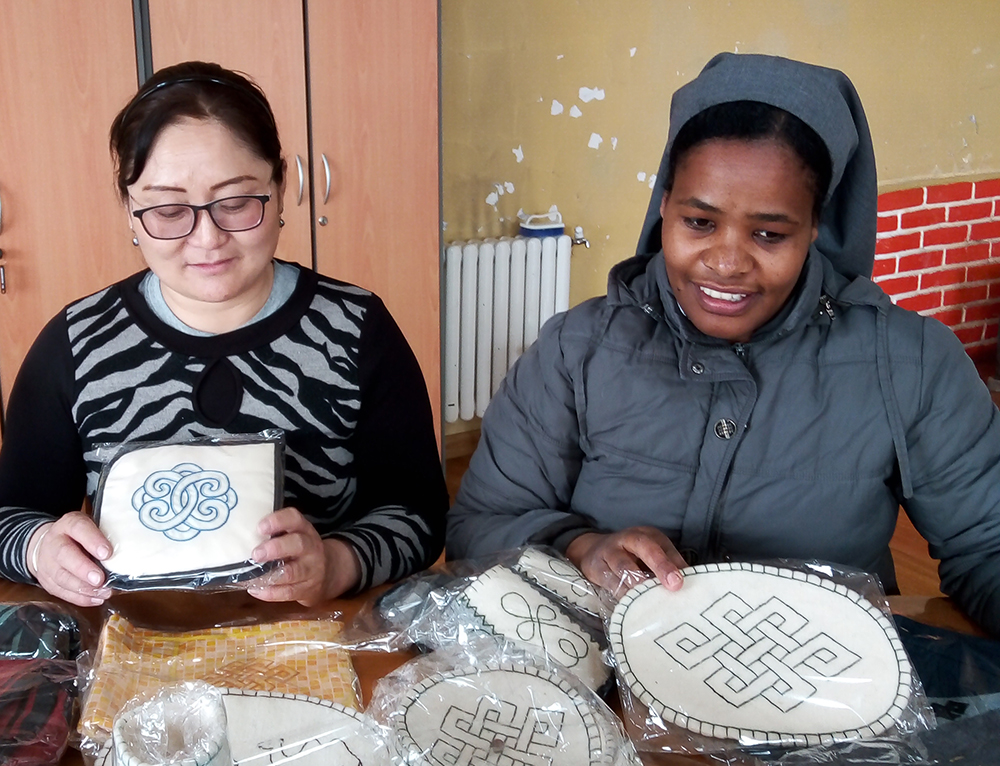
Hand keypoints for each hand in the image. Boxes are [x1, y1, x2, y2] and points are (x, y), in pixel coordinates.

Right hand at [27, 513, 112, 606]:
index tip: (107, 553)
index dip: (92, 541)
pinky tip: (96, 599)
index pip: (78, 528)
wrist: (50, 544)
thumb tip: (129, 552)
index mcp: (68, 524)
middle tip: (100, 579)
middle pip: (65, 555)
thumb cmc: (79, 535)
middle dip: (83, 569)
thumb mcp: (91, 527)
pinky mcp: (47, 581)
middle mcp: (54, 542)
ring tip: (103, 592)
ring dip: (83, 588)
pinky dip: (80, 598)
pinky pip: (61, 592)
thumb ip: (105, 535)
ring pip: (61, 577)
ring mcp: (47, 563)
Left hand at [248, 507, 360, 605]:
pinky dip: (270, 593)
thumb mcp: (295, 536)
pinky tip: (255, 590)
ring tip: (253, 576)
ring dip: (271, 575)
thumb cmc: (301, 551)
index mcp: (304, 530)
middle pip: (298, 544)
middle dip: (276, 548)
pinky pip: (288, 592)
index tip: (260, 527)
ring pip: (294, 572)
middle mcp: (311, 547)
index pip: (294, 519)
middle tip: (256, 553)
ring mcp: (311, 570)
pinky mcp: (308, 589)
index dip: (278, 521)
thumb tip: (239, 537)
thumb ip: (275, 535)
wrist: (329, 573)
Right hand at [565, 526, 686, 596]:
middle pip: (643, 548)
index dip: (669, 563)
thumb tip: (694, 583)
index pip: (659, 545)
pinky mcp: (596, 568)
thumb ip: (671, 564)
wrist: (592, 551)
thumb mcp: (651, 552)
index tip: (679, 582)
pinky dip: (623, 596)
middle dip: (659, 567)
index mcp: (644, 535)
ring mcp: (609, 552)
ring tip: (651, 601)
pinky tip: (633, 607)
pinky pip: (610, 583)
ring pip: (624, 568)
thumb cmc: (630, 555)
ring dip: (640, 586)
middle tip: (672, 587)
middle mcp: (627, 539)